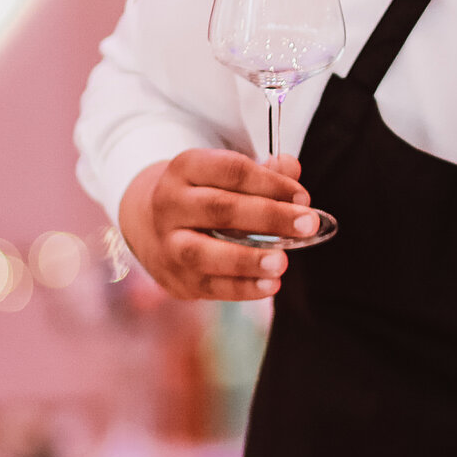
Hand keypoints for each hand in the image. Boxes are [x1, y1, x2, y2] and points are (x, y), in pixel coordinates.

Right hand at [118, 148, 316, 300]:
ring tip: (282, 262)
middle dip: (269, 217)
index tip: (303, 197)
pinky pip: (209, 286)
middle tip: (308, 225)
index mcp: (186, 168)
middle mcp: (170, 204)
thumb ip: (263, 171)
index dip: (270, 182)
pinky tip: (270, 285)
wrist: (149, 224)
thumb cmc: (203, 195)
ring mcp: (168, 243)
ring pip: (204, 253)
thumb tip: (291, 168)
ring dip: (247, 259)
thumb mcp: (224, 174)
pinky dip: (242, 288)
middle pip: (220, 209)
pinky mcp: (176, 277)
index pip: (231, 170)